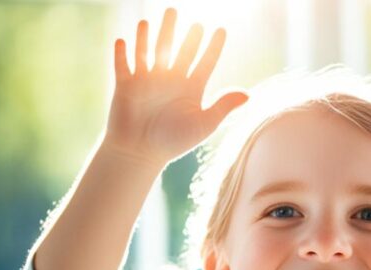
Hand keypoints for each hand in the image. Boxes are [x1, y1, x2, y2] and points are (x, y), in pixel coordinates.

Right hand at [104, 7, 248, 165]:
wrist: (140, 154)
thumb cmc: (173, 142)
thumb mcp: (203, 124)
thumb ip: (222, 107)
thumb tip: (248, 94)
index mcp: (190, 88)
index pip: (204, 62)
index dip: (213, 47)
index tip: (221, 30)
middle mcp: (170, 80)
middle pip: (179, 50)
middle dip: (184, 34)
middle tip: (188, 16)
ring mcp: (147, 80)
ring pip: (150, 50)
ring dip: (152, 35)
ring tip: (157, 19)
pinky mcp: (125, 85)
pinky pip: (123, 64)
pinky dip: (122, 53)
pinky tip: (123, 41)